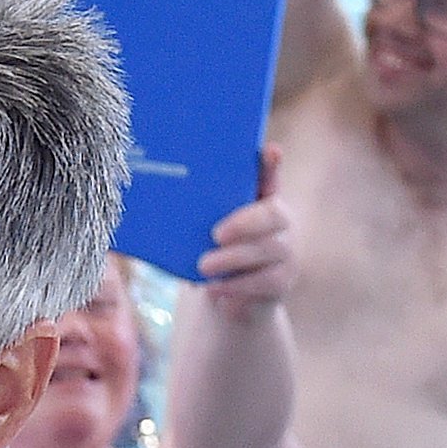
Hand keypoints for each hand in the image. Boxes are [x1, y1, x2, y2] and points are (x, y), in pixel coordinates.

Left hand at [197, 150, 295, 310]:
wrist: (231, 296)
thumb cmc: (218, 253)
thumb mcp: (207, 229)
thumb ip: (199, 211)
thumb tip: (160, 189)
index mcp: (263, 201)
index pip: (270, 177)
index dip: (271, 165)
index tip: (270, 151)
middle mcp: (281, 223)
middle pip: (272, 216)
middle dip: (244, 224)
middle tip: (214, 235)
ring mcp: (286, 252)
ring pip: (267, 251)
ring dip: (233, 260)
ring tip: (203, 267)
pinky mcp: (282, 282)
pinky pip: (265, 283)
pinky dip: (238, 288)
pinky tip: (216, 292)